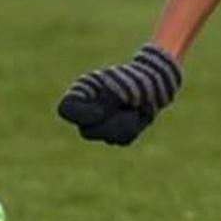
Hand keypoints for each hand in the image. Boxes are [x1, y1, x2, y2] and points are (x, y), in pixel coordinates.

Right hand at [58, 44, 181, 144]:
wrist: (154, 84)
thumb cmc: (133, 80)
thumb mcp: (119, 87)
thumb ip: (105, 101)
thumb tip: (98, 117)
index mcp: (82, 93)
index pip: (66, 110)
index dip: (81, 115)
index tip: (100, 112)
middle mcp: (87, 109)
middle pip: (88, 132)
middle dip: (110, 123)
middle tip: (126, 108)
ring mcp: (101, 124)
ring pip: (107, 138)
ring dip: (124, 124)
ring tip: (132, 109)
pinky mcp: (115, 134)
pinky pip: (121, 140)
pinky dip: (132, 128)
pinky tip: (135, 115)